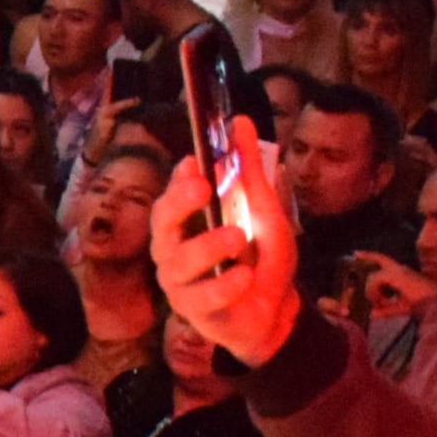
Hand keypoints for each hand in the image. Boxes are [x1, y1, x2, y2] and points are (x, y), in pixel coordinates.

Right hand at [154, 123, 303, 365]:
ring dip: (207, 246)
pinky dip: (224, 284)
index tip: (195, 163)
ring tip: (237, 236)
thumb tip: (239, 122)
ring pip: (178, 260)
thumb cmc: (261, 259)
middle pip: (161, 222)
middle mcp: (173, 248)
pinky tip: (244, 276)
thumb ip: (249, 171)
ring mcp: (179, 281)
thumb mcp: (264, 211)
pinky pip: (201, 296)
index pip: (172, 195)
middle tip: (202, 187)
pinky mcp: (192, 311)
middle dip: (178, 203)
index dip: (178, 179)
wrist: (275, 315)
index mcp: (187, 222)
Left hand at [349, 257, 436, 320]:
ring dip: (373, 291)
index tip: (359, 254)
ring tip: (379, 303)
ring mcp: (399, 271)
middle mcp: (401, 269)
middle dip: (367, 256)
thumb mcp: (400, 307)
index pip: (386, 263)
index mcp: (404, 274)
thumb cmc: (423, 305)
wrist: (435, 305)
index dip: (372, 257)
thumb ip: (385, 310)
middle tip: (356, 254)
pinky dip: (375, 292)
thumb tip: (372, 314)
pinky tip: (382, 302)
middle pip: (380, 258)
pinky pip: (376, 280)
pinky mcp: (396, 275)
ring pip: (374, 276)